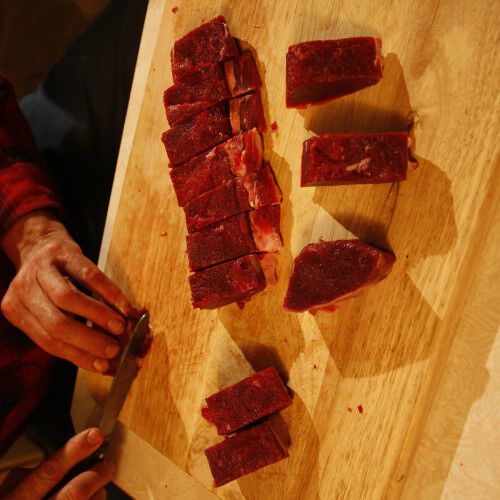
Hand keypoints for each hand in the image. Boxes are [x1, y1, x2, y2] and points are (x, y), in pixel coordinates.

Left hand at [1, 211, 130, 371]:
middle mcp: (23, 291)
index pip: (48, 342)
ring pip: (68, 299)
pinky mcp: (63, 253)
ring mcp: (42, 269)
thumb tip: (105, 360)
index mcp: (17, 311)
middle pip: (56, 324)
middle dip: (89, 340)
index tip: (103, 366)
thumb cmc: (49, 286)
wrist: (41, 244)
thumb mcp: (48, 309)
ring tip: (119, 327)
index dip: (78, 356)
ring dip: (98, 316)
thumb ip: (70, 332)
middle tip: (114, 350)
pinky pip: (88, 275)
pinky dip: (108, 292)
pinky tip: (123, 305)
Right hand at [3, 428, 113, 498]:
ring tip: (97, 484)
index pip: (51, 470)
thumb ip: (42, 470)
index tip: (95, 435)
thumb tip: (76, 451)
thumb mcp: (17, 486)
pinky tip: (90, 497)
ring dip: (99, 490)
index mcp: (19, 497)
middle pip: (77, 492)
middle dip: (98, 474)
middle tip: (107, 464)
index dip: (76, 450)